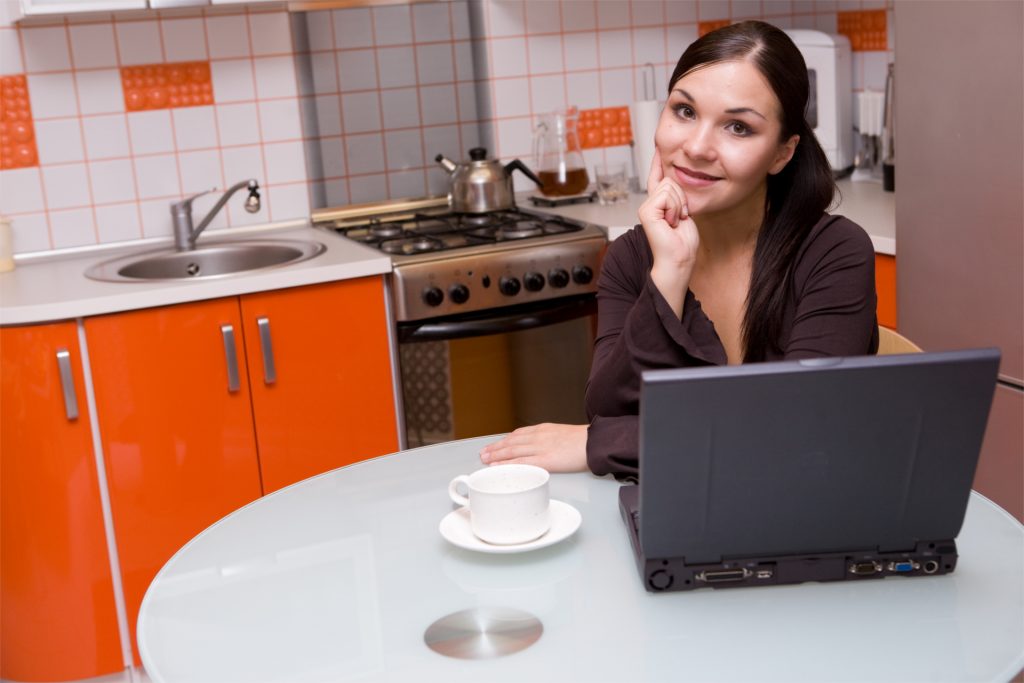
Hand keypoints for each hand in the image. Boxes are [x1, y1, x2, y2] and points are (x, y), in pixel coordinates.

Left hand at [478, 423, 587, 472]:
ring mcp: (541, 448)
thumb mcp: (563, 434)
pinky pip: (521, 462)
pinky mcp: (545, 460)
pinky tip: (498, 467)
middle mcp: (539, 437)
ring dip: (496, 455)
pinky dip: (507, 464)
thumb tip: (543, 446)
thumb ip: (550, 439)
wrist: (596, 442)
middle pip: (511, 442)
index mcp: (544, 430)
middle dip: (496, 448)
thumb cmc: (583, 441)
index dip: (504, 440)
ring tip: (485, 459)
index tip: (495, 445)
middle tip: (483, 453)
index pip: (518, 434)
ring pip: (512, 451)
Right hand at [638, 149, 699, 314]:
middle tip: (680, 217)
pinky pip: (666, 196)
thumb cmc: (683, 242)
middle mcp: (649, 204)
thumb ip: (677, 196)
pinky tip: (671, 222)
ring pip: (669, 186)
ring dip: (679, 204)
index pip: (657, 177)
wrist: (680, 259)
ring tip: (675, 221)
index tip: (658, 146)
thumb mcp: (684, 211)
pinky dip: (674, 208)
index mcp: (658, 204)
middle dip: (681, 197)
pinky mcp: (646, 212)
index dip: (657, 162)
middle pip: (669, 180)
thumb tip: (676, 179)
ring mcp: (646, 208)